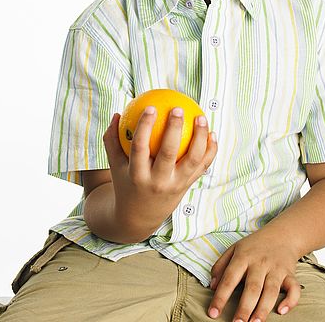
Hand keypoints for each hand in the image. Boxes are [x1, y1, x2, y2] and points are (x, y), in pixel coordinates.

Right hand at [103, 106, 217, 238]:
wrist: (139, 217)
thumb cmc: (126, 182)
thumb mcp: (115, 165)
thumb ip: (112, 139)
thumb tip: (118, 113)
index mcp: (136, 175)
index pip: (139, 147)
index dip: (144, 126)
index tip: (150, 107)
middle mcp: (157, 181)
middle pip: (168, 153)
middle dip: (174, 129)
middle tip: (177, 108)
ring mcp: (175, 185)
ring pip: (192, 160)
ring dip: (200, 137)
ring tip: (201, 117)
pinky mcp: (188, 186)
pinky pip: (203, 166)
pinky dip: (210, 150)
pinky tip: (212, 133)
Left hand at [207, 230, 300, 321]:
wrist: (281, 235)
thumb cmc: (254, 246)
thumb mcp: (234, 249)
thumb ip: (220, 266)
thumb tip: (212, 287)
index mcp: (243, 257)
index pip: (229, 278)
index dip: (220, 296)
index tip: (213, 313)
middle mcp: (260, 263)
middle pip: (252, 287)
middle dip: (244, 307)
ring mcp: (276, 269)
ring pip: (271, 290)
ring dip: (263, 308)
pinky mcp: (290, 274)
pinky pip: (293, 288)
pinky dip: (290, 300)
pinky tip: (282, 311)